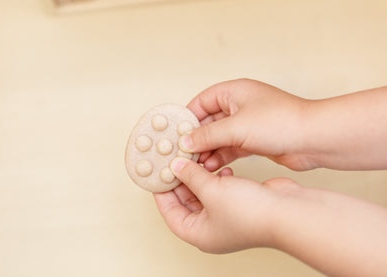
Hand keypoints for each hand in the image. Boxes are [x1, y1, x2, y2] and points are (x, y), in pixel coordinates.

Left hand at [154, 157, 386, 276]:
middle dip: (181, 180)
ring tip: (192, 159)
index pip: (169, 212)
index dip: (161, 192)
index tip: (156, 173)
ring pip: (203, 193)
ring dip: (199, 176)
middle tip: (173, 159)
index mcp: (198, 233)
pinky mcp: (239, 204)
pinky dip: (217, 177)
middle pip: (185, 201)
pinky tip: (219, 167)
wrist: (288, 211)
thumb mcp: (212, 190)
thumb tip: (176, 166)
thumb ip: (191, 177)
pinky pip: (220, 189)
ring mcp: (226, 217)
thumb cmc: (251, 212)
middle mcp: (210, 228)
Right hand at [180, 78, 314, 170]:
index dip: (187, 117)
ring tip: (197, 164)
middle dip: (197, 138)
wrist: (314, 139)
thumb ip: (207, 135)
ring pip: (219, 137)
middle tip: (183, 154)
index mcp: (234, 92)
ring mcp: (247, 124)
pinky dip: (221, 157)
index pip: (202, 102)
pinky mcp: (254, 141)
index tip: (175, 134)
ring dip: (208, 150)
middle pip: (209, 122)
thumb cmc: (280, 123)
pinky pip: (231, 148)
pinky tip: (212, 167)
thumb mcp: (236, 128)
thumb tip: (186, 141)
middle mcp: (240, 106)